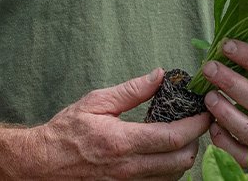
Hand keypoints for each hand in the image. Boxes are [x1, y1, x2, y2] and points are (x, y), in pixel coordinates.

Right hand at [27, 69, 210, 179]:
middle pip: (181, 162)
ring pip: (174, 177)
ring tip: (180, 139)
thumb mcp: (96, 102)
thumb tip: (160, 76)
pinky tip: (163, 156)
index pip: (173, 137)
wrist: (42, 164)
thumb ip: (131, 90)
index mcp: (122, 141)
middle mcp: (128, 168)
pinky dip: (169, 172)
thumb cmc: (66, 132)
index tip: (205, 112)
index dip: (196, 125)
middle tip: (194, 124)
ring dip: (184, 158)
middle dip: (195, 142)